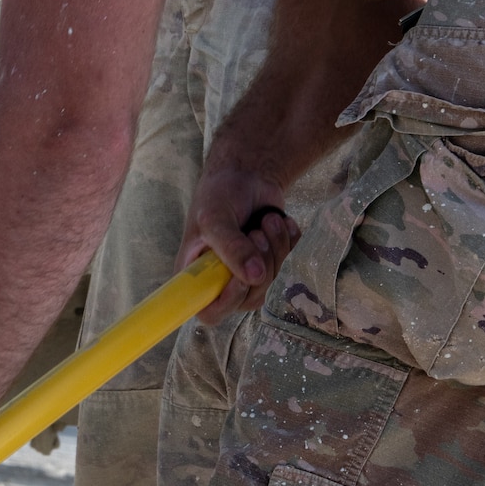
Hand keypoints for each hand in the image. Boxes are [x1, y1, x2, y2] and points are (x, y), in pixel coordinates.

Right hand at [177, 166, 302, 322]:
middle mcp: (220, 279)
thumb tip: (254, 276)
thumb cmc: (218, 194)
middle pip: (247, 297)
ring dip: (275, 247)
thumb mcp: (215, 217)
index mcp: (196, 274)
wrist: (245, 174)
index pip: (208, 311)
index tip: (239, 278)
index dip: (226, 302)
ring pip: (270, 280)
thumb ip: (231, 248)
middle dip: (259, 263)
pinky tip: (277, 221)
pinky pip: (288, 262)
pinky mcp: (269, 261)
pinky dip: (288, 240)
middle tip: (256, 233)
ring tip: (266, 220)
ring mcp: (247, 272)